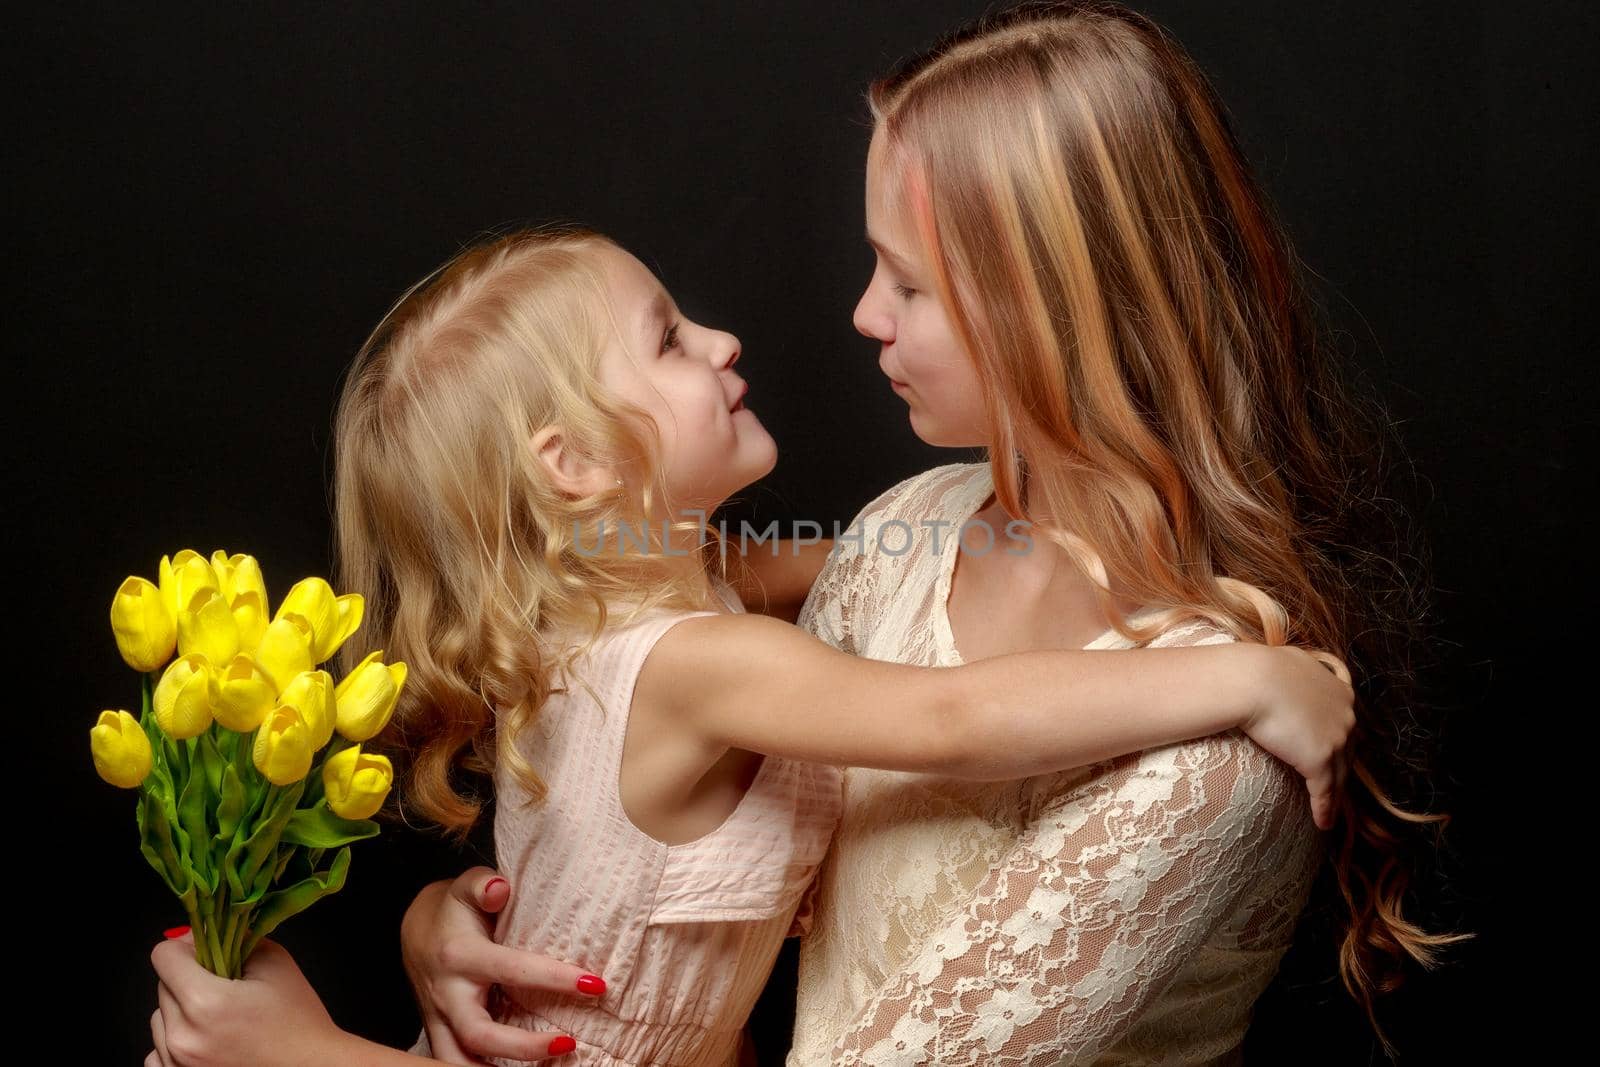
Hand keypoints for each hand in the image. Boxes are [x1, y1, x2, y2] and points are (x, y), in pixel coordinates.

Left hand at [147, 929, 348, 1066]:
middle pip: (163, 985)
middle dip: (190, 979)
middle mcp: (183, 1037)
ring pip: (160, 1017)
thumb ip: (239, 939)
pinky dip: (176, 1043)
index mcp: (205, 1002)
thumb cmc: (299, 1021)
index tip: (207, 952)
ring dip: (182, 1011)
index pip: (164, 956)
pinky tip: (207, 1042)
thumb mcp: (277, 964)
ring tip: (220, 1019)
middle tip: (226, 987)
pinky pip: (157, 1051)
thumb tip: (205, 934)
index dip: (186, 947)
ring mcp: (176, 1063)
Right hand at [402, 867, 601, 1063]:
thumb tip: (500, 888)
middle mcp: (447, 994)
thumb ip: (482, 884)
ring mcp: (440, 1019)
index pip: (513, 970)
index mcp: (461, 956)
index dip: (555, 979)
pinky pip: (455, 1063)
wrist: (415, 929)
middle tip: (570, 1042)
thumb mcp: (464, 886)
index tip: (596, 984)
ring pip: (459, 1061)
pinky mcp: (440, 1034)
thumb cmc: (453, 908)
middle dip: (525, 1048)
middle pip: (481, 1035)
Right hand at [1241, 645, 1355, 831]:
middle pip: (1346, 751)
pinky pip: (1325, 791)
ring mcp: (1335, 739)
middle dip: (1340, 769)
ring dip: (1335, 796)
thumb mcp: (1287, 662)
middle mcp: (1345, 715)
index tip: (1329, 752)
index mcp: (1340, 691)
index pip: (1343, 724)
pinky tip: (1323, 824)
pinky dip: (1325, 809)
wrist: (1251, 680)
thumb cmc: (1259, 668)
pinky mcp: (1320, 759)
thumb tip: (1285, 666)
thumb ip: (1297, 671)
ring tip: (1330, 813)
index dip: (1337, 740)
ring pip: (1339, 775)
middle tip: (1332, 785)